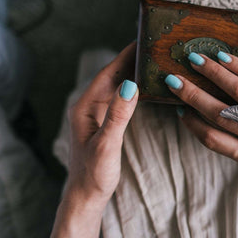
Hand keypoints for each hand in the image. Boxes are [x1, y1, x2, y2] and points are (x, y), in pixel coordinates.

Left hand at [65, 42, 137, 208]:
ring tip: (151, 61)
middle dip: (130, 60)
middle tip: (152, 47)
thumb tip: (130, 86)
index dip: (124, 57)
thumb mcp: (107, 144)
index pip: (107, 74)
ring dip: (131, 73)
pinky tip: (142, 86)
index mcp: (85, 108)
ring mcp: (95, 115)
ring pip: (115, 86)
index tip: (141, 41)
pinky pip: (118, 98)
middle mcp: (88, 107)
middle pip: (111, 76)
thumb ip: (118, 115)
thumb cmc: (94, 173)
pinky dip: (131, 88)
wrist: (86, 196)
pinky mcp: (104, 123)